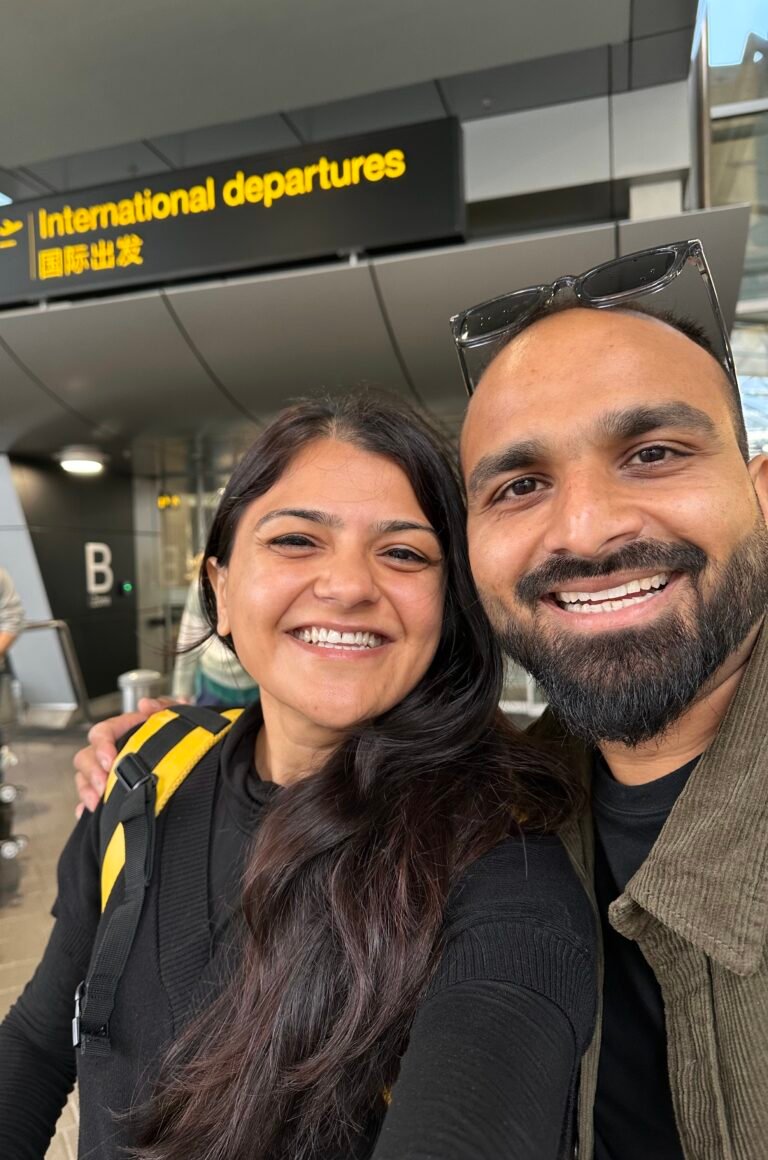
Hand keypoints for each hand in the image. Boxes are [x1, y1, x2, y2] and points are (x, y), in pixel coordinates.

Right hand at [73, 695, 183, 816]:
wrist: (192, 759)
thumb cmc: (180, 736)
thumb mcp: (176, 717)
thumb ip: (165, 706)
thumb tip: (145, 705)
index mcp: (124, 731)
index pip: (102, 733)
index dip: (102, 745)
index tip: (110, 761)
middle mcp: (112, 751)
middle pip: (86, 757)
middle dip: (92, 773)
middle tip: (103, 786)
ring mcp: (108, 773)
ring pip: (84, 779)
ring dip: (87, 790)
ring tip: (98, 803)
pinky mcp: (109, 794)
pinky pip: (89, 800)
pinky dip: (85, 806)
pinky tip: (88, 813)